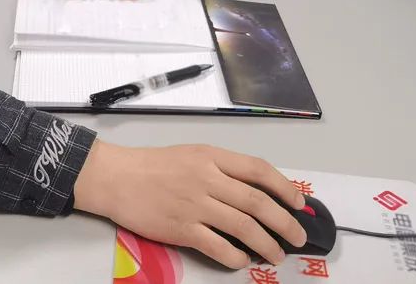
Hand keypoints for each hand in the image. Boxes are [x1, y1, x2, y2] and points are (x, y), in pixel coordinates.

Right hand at [73, 141, 307, 268]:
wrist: (115, 177)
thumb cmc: (151, 165)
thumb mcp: (189, 155)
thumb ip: (220, 170)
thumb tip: (256, 192)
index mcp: (209, 156)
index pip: (257, 169)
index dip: (284, 187)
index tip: (299, 203)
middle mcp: (206, 178)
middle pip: (257, 203)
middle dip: (285, 223)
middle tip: (299, 238)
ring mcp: (194, 205)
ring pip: (244, 227)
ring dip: (267, 245)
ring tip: (276, 255)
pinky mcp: (181, 229)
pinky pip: (219, 247)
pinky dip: (237, 258)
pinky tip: (242, 261)